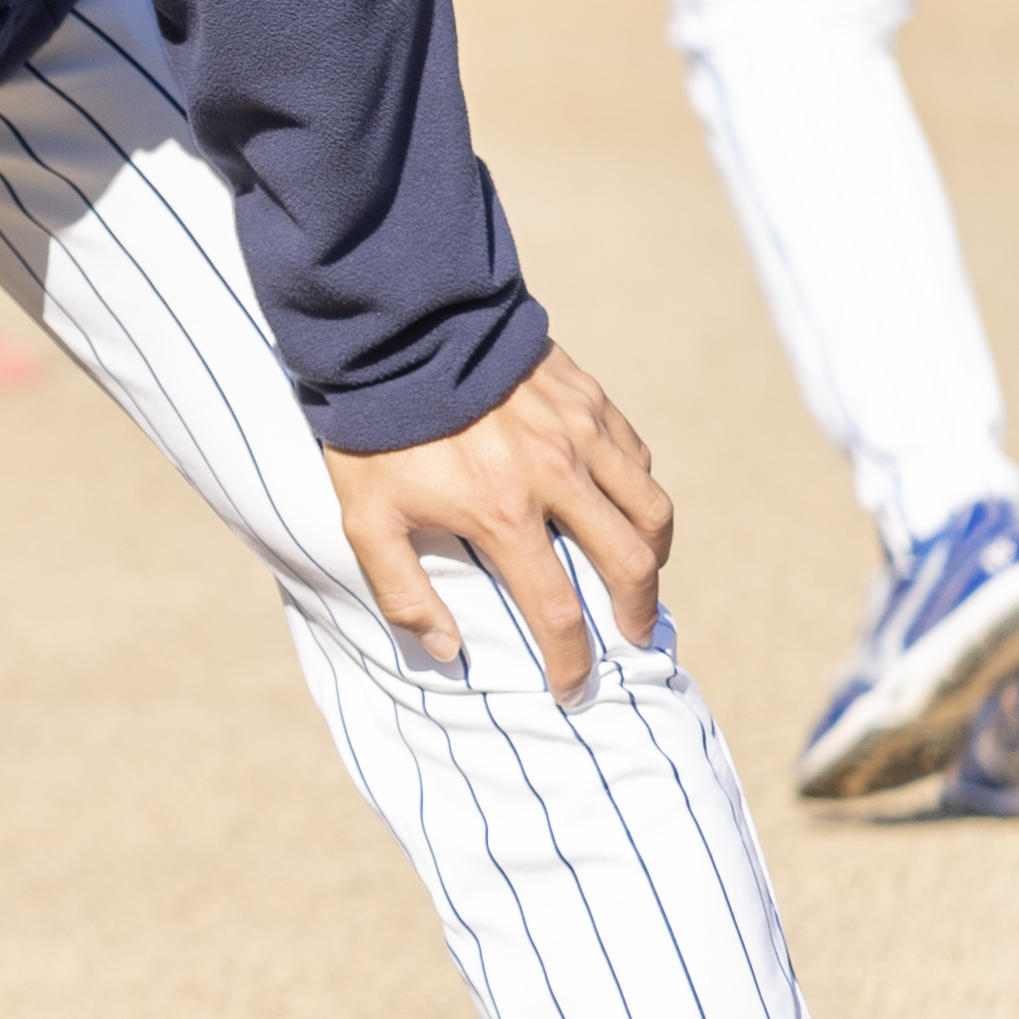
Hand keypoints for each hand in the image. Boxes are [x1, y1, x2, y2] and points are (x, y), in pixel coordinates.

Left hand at [321, 344, 671, 701]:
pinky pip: (636, 458)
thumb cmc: (374, 431)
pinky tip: (623, 507)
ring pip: (650, 509)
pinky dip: (640, 492)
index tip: (572, 689)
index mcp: (504, 512)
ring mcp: (581, 433)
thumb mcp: (365, 516)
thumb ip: (402, 590)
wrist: (395, 329)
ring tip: (639, 577)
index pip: (558, 612)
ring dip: (653, 554)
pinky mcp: (589, 399)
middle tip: (632, 637)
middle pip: (630, 564)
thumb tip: (448, 651)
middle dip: (637, 613)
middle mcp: (557, 475)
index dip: (571, 662)